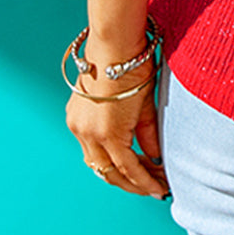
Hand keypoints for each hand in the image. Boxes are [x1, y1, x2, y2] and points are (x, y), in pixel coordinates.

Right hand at [65, 38, 170, 198]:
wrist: (113, 44)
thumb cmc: (136, 69)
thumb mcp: (147, 105)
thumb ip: (149, 134)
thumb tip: (154, 158)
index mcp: (109, 134)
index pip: (129, 169)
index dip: (145, 183)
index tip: (160, 190)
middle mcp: (88, 134)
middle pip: (109, 172)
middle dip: (132, 182)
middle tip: (152, 187)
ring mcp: (77, 126)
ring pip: (96, 162)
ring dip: (116, 171)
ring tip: (138, 175)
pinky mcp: (73, 117)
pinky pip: (87, 146)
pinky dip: (104, 155)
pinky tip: (120, 156)